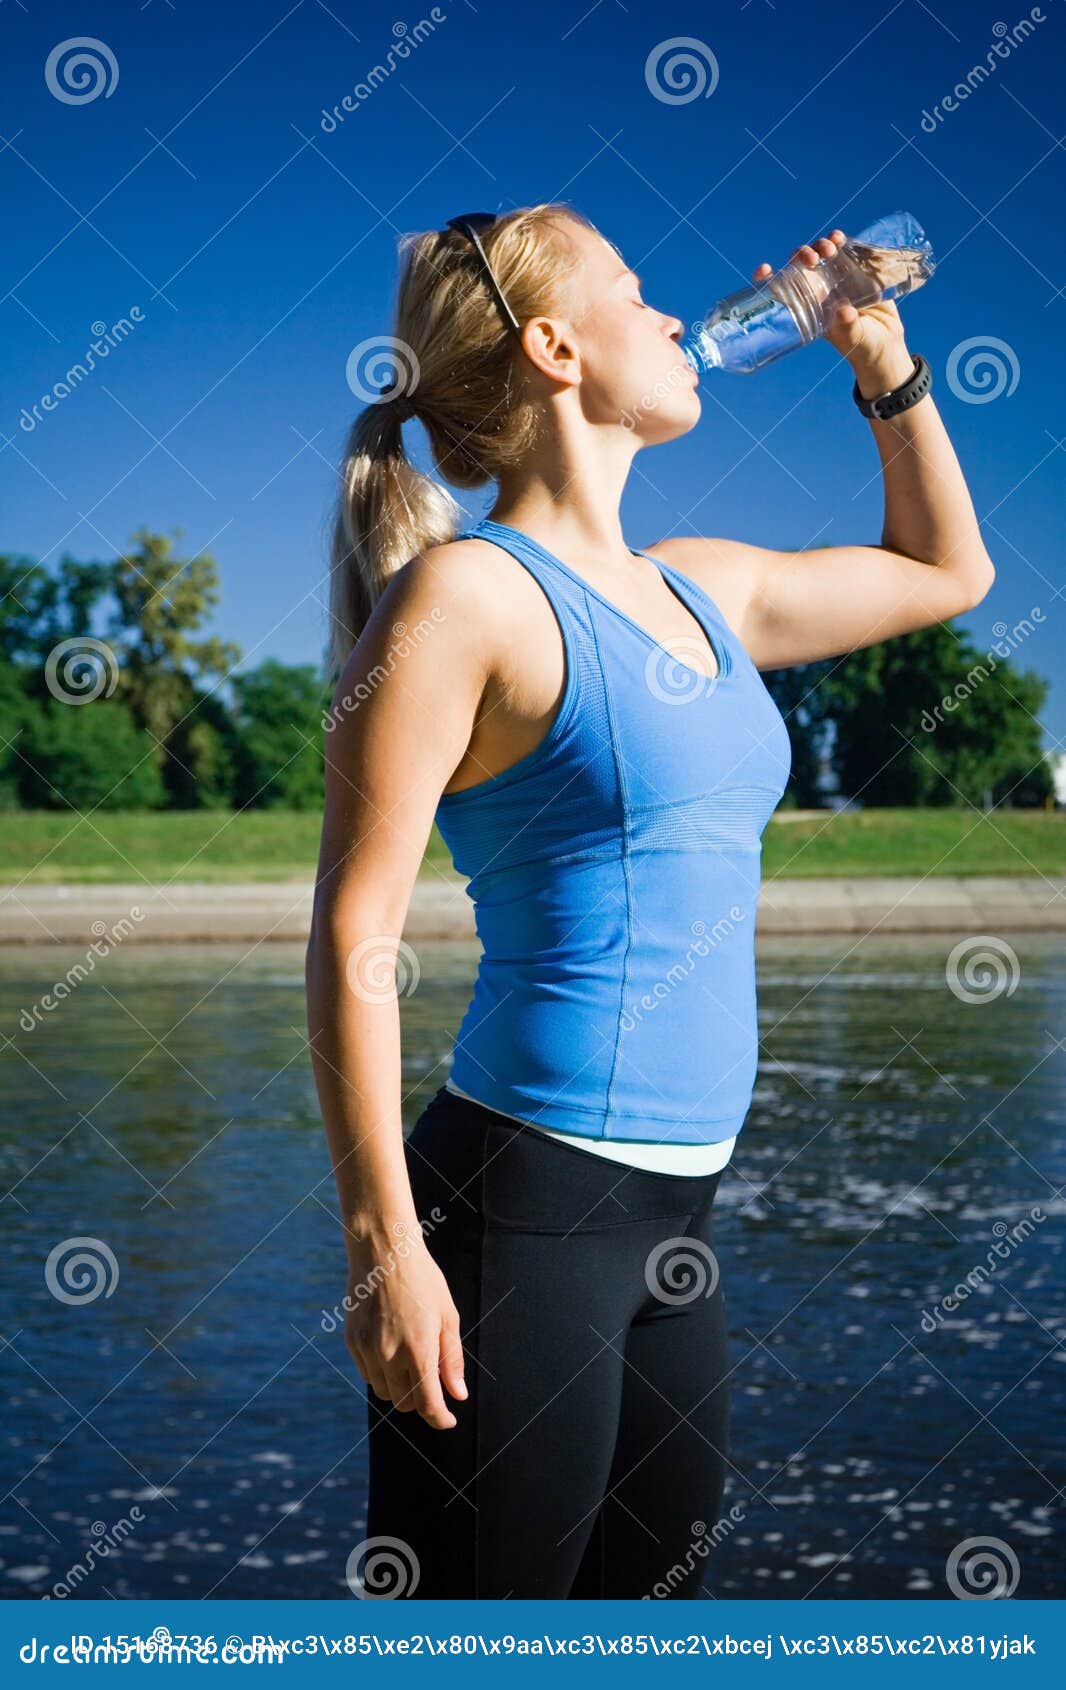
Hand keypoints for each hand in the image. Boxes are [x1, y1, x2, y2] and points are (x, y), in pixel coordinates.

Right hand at [344, 1230, 466, 1428]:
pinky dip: (382, 1373)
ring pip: (384, 1392)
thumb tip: (458, 1395)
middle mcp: (390, 1356)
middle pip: (406, 1404)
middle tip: (433, 1382)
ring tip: (411, 1361)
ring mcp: (368, 1350)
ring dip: (400, 1388)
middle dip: (422, 1401)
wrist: (383, 1250)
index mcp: (419, 1351)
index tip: (448, 1420)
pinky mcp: (353, 1342)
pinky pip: (368, 1374)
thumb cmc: (422, 1280)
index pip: (428, 1406)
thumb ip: (452, 1360)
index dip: (440, 1419)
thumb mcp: (448, 1316)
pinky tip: (391, 1349)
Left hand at [753, 230, 913, 396]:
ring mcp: (839, 279)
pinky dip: (841, 240)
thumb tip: (844, 312)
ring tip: (830, 247)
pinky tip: (841, 238)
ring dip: (822, 245)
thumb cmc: (862, 347)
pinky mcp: (858, 271)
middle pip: (802, 264)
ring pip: (823, 253)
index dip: (769, 278)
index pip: (783, 289)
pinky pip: (846, 250)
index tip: (764, 269)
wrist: (886, 344)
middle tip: (813, 259)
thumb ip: (848, 327)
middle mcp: (821, 290)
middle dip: (802, 255)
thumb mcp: (853, 339)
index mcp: (810, 307)